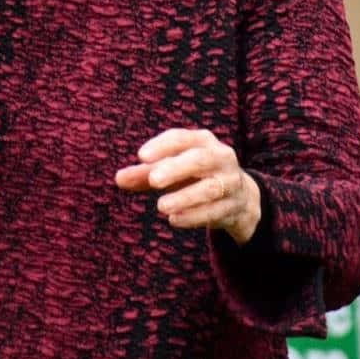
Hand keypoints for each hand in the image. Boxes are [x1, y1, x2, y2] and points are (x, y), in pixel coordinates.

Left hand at [115, 128, 261, 244]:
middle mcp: (221, 157)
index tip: (141, 156)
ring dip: (185, 197)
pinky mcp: (233, 206)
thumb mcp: (172, 170)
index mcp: (203, 142)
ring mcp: (230, 182)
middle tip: (153, 180)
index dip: (162, 146)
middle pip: (200, 160)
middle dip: (176, 168)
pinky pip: (215, 211)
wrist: (240, 198)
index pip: (182, 138)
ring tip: (161, 206)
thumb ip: (145, 174)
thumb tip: (118, 178)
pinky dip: (194, 216)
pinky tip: (175, 219)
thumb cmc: (197, 177)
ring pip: (210, 188)